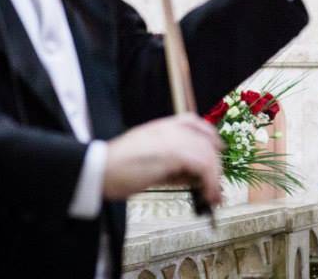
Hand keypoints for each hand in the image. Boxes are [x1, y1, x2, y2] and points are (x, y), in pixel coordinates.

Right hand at [102, 113, 223, 205]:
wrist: (99, 169)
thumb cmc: (118, 168)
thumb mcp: (149, 160)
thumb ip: (171, 164)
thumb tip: (193, 176)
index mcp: (161, 126)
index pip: (192, 121)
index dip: (209, 134)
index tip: (218, 148)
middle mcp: (169, 128)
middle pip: (204, 141)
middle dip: (215, 165)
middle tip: (215, 187)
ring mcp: (172, 138)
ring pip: (207, 154)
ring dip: (214, 177)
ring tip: (212, 196)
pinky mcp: (173, 153)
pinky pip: (203, 166)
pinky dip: (210, 182)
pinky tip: (206, 195)